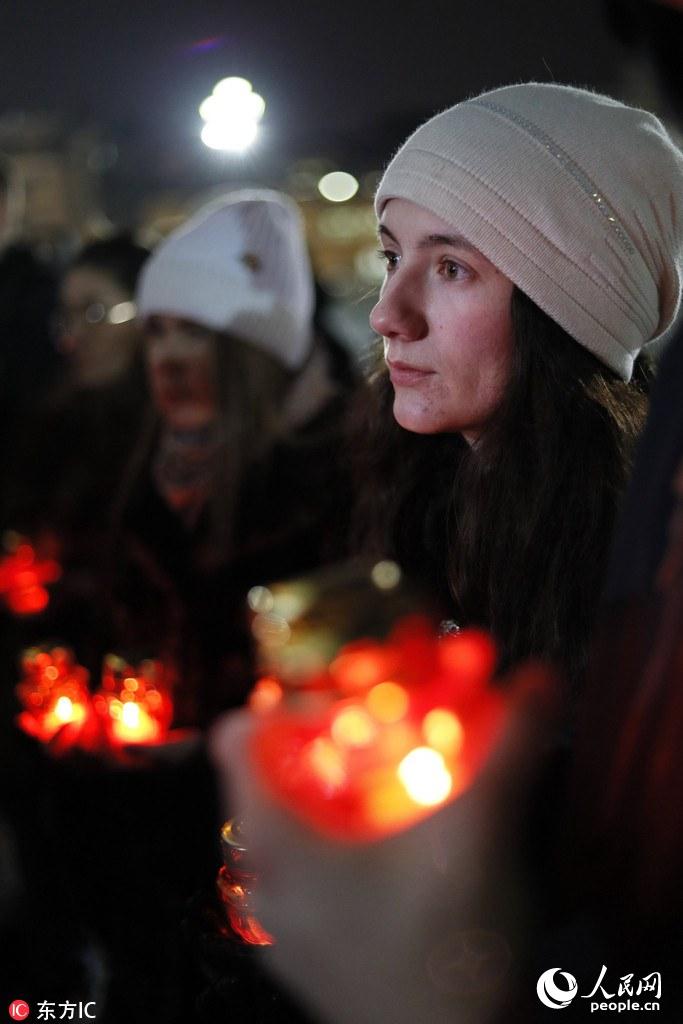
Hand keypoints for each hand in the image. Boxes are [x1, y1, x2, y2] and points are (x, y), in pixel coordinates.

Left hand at [210, 663, 556, 1023]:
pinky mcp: (308, 961)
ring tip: (375, 784)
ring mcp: (280, 930)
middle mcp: (263, 885)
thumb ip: (510, 749)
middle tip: (363, 732)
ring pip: (278, 836)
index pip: (239, 738)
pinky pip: (297, 881)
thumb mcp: (481, 836)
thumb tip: (539, 679)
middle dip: (309, 747)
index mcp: (277, 844)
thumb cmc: (450, 955)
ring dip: (320, 799)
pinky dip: (330, 849)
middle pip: (259, 784)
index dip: (285, 703)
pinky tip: (386, 853)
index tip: (337, 696)